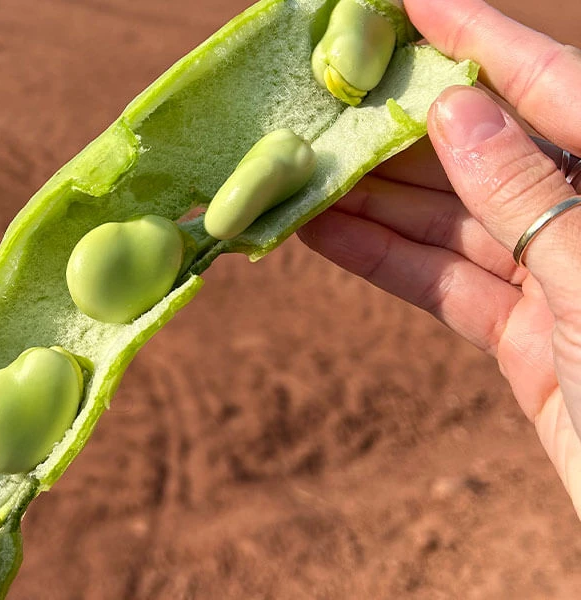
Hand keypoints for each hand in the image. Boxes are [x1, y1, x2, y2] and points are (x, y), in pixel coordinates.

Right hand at [298, 0, 580, 514]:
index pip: (553, 85)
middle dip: (403, 124)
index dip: (479, 37)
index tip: (409, 0)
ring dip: (373, 196)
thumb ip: (527, 195)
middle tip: (327, 94)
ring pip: (451, 220)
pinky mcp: (524, 337)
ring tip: (301, 165)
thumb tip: (456, 115)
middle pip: (486, 151)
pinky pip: (443, 284)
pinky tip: (322, 233)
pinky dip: (383, 260)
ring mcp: (557, 278)